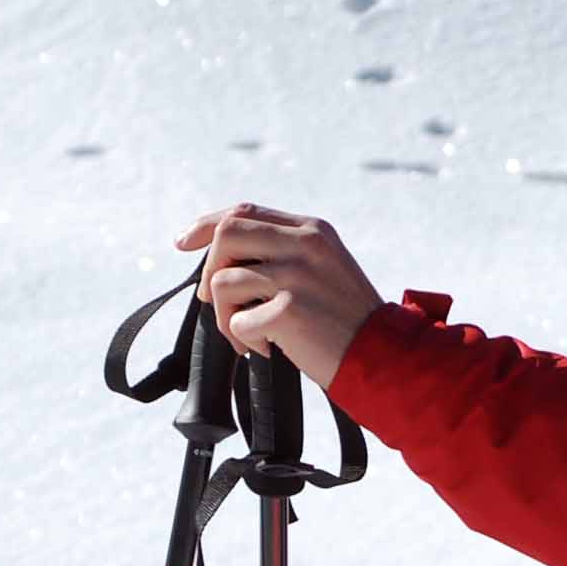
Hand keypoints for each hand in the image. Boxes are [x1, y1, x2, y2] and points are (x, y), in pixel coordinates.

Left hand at [172, 205, 381, 388]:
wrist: (383, 354)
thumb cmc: (346, 318)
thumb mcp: (323, 267)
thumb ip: (283, 251)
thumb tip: (222, 257)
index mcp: (312, 230)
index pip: (245, 211)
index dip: (206, 224)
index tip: (183, 241)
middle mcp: (305, 245)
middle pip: (226, 236)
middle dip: (209, 271)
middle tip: (212, 300)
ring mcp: (297, 276)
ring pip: (224, 283)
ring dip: (226, 317)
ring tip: (252, 335)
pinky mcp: (290, 310)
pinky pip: (237, 321)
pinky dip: (246, 341)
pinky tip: (270, 348)